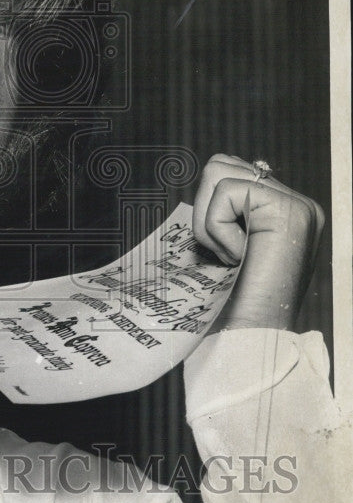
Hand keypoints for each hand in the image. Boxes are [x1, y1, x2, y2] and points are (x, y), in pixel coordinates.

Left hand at [192, 154, 323, 331]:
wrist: (246, 338)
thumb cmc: (228, 303)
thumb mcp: (223, 247)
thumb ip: (224, 213)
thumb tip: (204, 186)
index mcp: (281, 212)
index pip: (228, 174)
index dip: (207, 210)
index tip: (221, 254)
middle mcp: (296, 203)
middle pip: (220, 164)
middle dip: (205, 210)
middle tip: (223, 255)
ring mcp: (297, 205)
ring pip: (219, 171)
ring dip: (209, 219)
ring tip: (230, 256)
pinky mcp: (290, 210)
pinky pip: (226, 192)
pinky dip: (217, 227)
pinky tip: (237, 257)